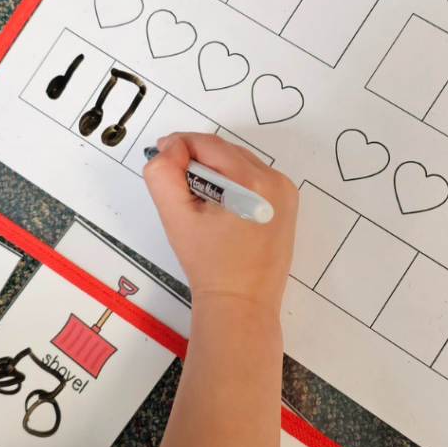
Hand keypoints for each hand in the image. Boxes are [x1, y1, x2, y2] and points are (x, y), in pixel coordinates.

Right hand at [143, 132, 297, 313]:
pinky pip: (254, 179)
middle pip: (226, 152)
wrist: (240, 302)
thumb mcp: (176, 216)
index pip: (209, 144)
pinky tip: (221, 209)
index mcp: (253, 181)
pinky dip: (234, 184)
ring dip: (216, 172)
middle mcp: (276, 181)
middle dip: (198, 161)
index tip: (160, 156)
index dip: (180, 145)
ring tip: (200, 202)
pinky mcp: (287, 204)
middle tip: (177, 186)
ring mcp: (285, 192)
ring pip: (239, 163)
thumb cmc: (209, 264)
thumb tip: (170, 148)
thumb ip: (164, 174)